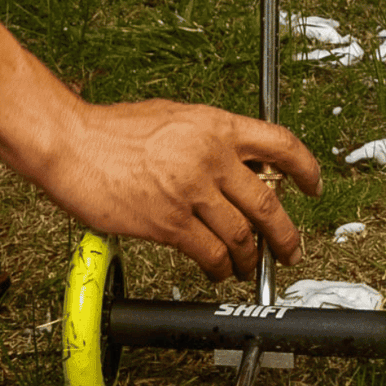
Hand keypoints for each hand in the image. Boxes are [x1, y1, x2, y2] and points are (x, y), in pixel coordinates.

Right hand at [46, 98, 321, 281]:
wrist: (73, 143)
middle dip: (286, 236)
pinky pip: (211, 254)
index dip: (307, 169)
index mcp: (215, 126)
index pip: (280, 145)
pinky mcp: (169, 223)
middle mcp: (210, 156)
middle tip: (289, 249)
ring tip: (245, 266)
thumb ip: (209, 138)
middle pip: (268, 205)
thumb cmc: (112, 130)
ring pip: (242, 237)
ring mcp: (191, 191)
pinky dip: (219, 268)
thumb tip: (238, 164)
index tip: (313, 186)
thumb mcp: (173, 117)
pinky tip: (214, 268)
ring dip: (249, 259)